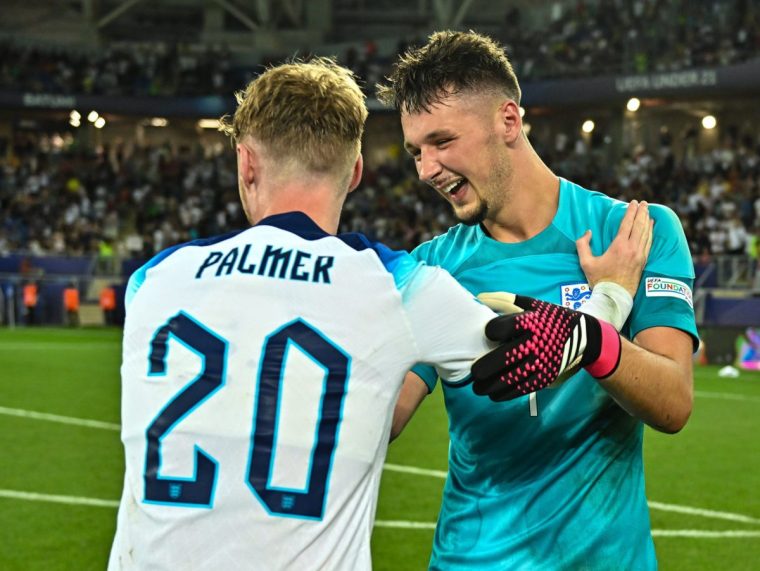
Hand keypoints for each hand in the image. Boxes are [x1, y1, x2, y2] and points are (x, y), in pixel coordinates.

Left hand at [470, 295, 621, 401]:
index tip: (488, 334)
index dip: (491, 331)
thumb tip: (479, 298)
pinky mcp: (546, 377)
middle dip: (483, 368)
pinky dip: (504, 394)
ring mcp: (541, 362)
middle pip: (503, 358)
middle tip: (473, 373)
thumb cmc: (550, 318)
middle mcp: (535, 343)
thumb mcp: (532, 304)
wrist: (584, 337)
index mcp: (530, 322)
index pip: (503, 327)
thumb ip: (505, 300)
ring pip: (510, 378)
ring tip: (478, 387)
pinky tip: (493, 394)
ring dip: (490, 386)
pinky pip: (521, 389)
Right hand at [576, 200, 652, 295]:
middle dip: (642, 212)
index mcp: (619, 246)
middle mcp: (632, 249)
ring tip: (648, 211)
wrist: (613, 297)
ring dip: (647, 220)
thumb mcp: (585, 262)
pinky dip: (651, 232)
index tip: (633, 202)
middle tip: (643, 203)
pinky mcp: (643, 262)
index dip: (630, 212)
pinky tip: (651, 227)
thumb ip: (583, 245)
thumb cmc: (599, 280)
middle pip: (639, 226)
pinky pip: (649, 242)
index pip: (627, 224)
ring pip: (646, 233)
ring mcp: (639, 255)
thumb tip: (588, 233)